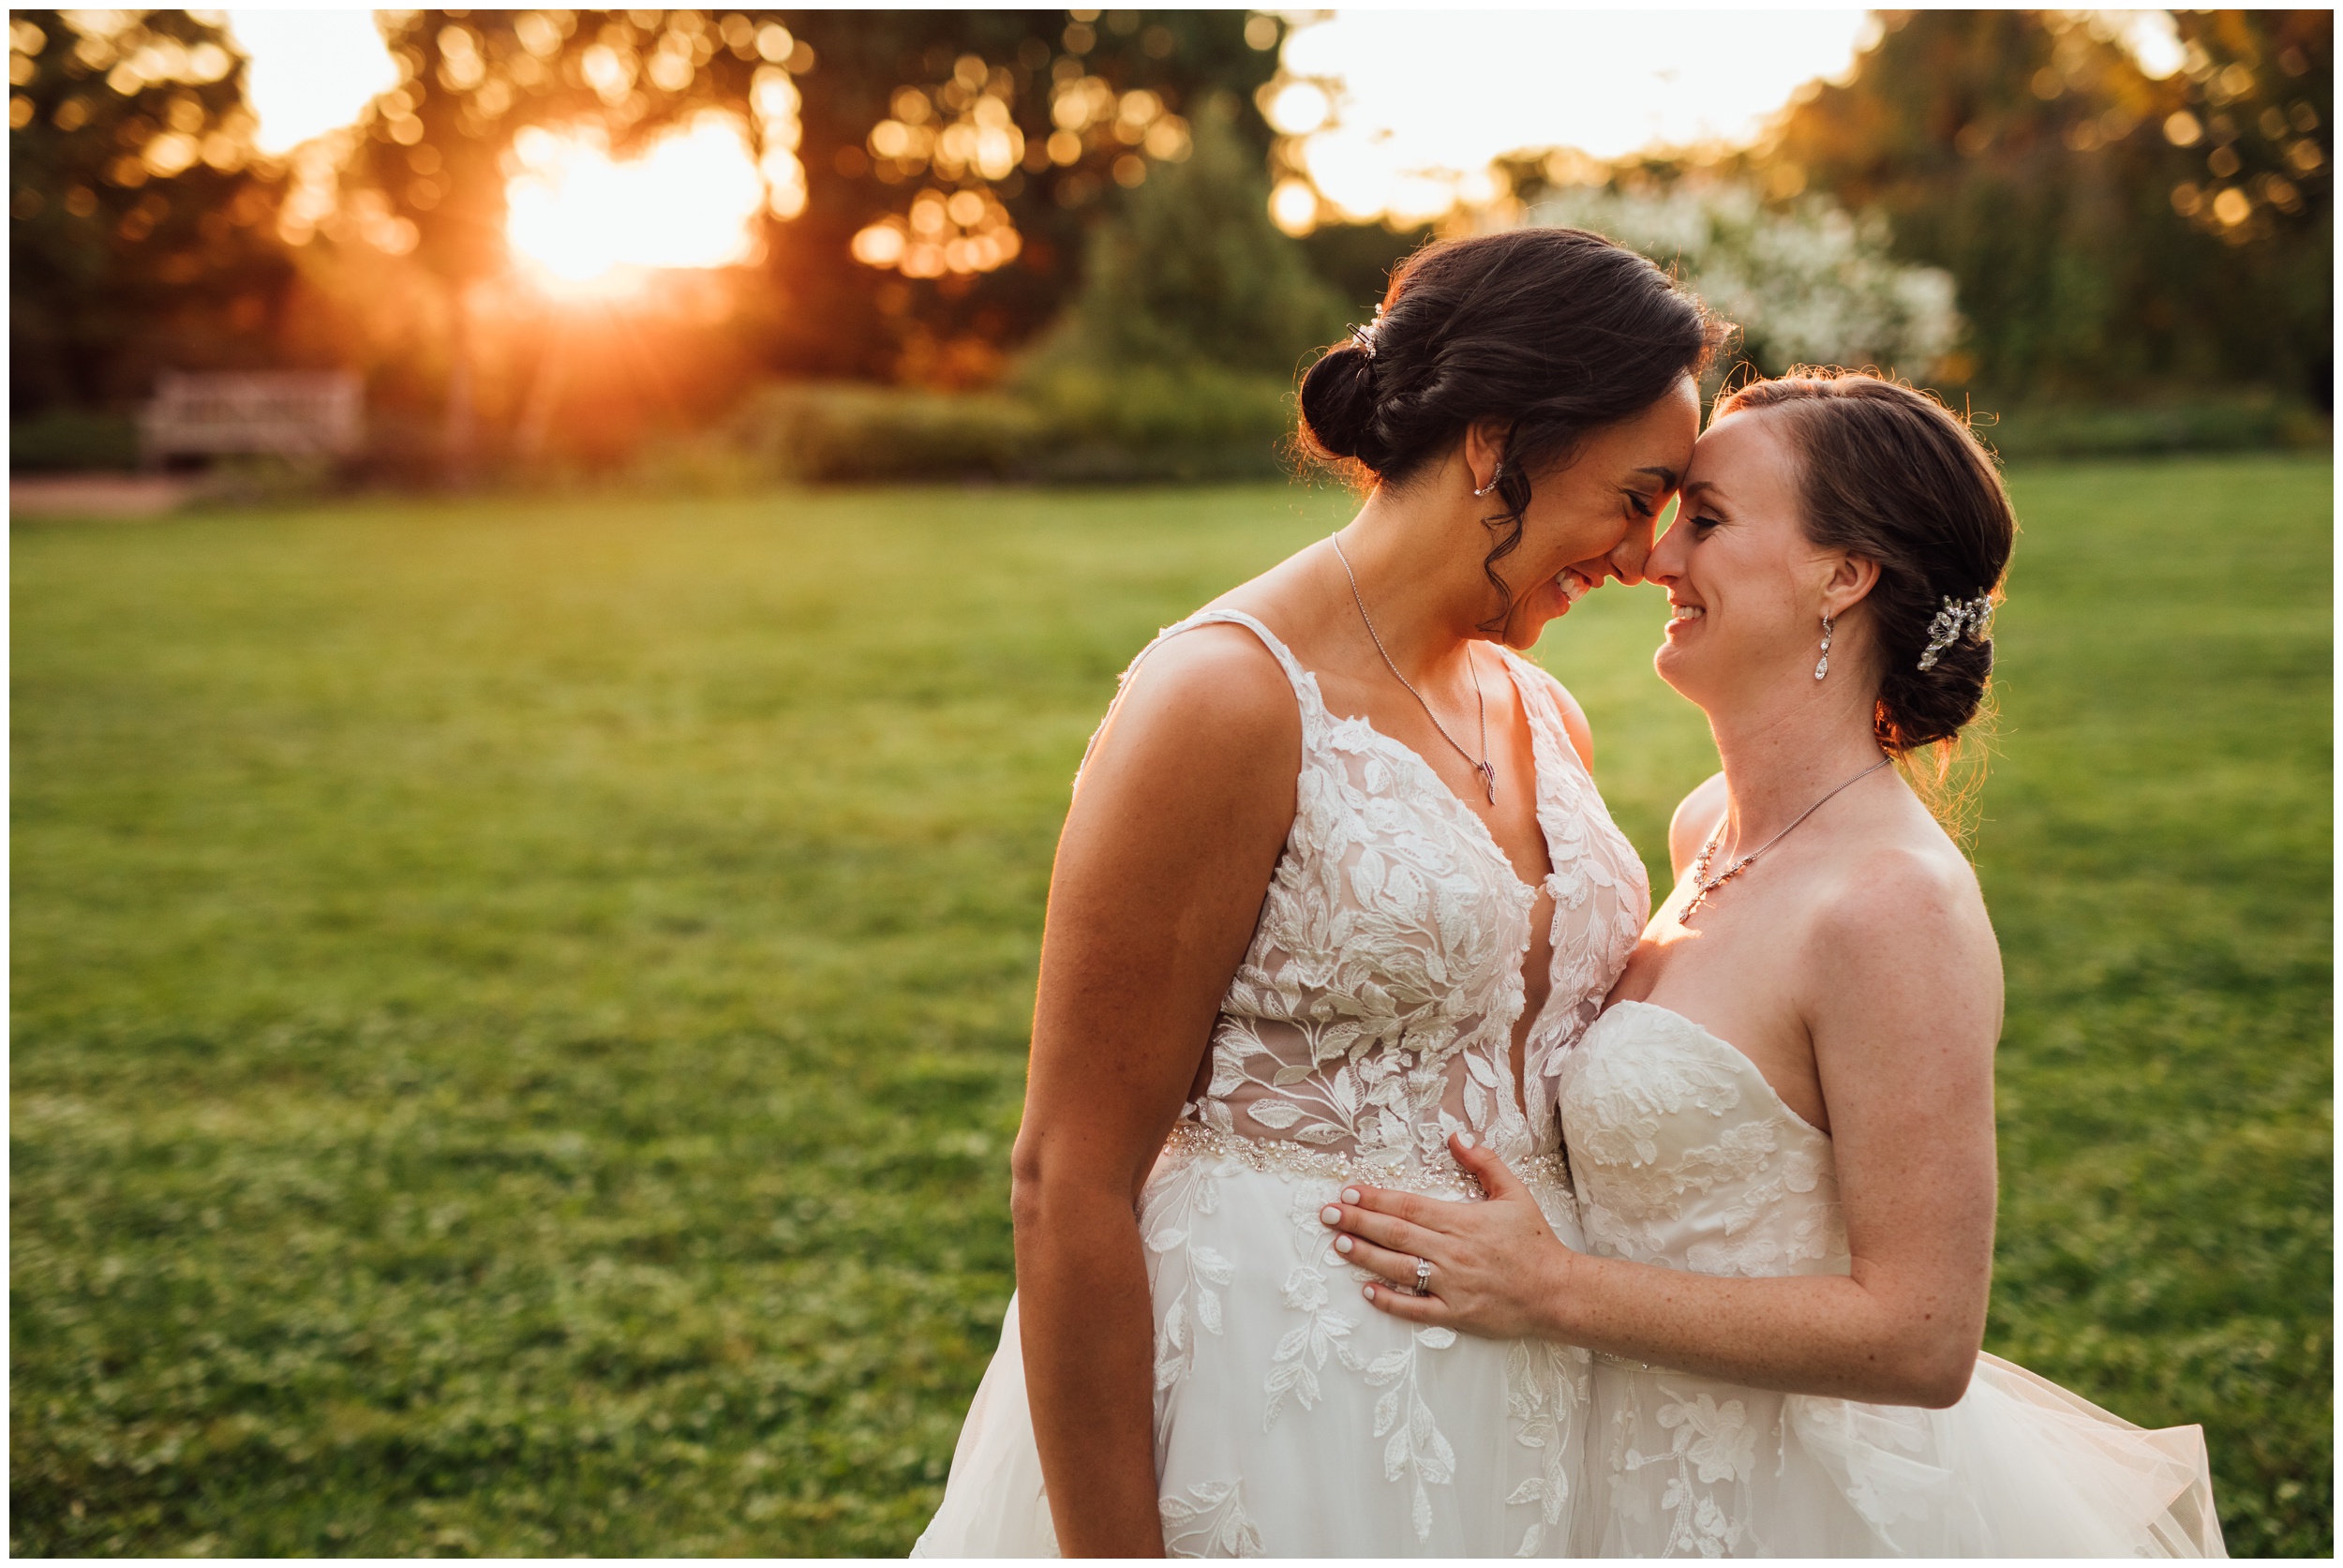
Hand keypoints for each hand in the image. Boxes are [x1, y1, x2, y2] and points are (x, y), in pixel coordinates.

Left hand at [1318, 1133, 1576, 1339]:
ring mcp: (1453, 1285)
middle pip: (1396, 1234)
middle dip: (1358, 1223)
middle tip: (1327, 1214)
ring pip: (1399, 1268)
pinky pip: (1416, 1309)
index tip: (1348, 1192)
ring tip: (1338, 1244)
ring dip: (1366, 1256)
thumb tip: (1455, 1136)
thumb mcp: (1515, 1192)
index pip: (1409, 1206)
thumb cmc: (1534, 1242)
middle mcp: (1452, 1252)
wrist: (1557, 1292)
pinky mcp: (1456, 1314)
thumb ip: (1484, 1163)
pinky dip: (1390, 1301)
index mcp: (1462, 1221)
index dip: (1375, 1199)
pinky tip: (1368, 1291)